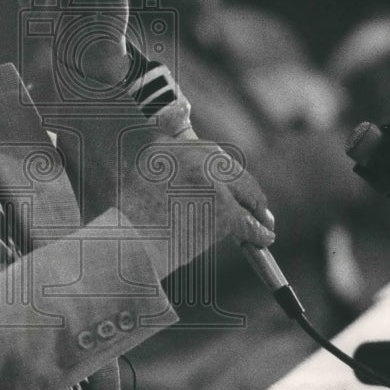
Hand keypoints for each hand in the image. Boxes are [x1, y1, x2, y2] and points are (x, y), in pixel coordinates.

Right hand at [119, 139, 275, 278]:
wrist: (125, 244)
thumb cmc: (124, 222)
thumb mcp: (133, 181)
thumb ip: (159, 168)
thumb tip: (184, 172)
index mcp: (166, 145)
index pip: (208, 151)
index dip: (223, 170)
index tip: (230, 179)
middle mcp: (191, 156)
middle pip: (230, 169)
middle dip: (245, 187)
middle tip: (256, 202)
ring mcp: (210, 181)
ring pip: (243, 192)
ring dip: (254, 207)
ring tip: (262, 219)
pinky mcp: (223, 210)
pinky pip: (247, 221)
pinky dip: (258, 232)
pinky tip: (265, 236)